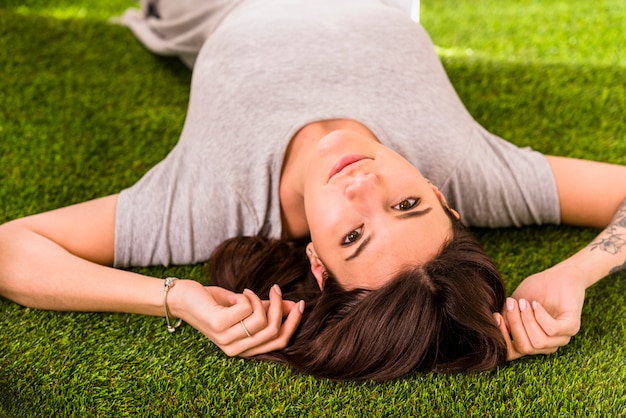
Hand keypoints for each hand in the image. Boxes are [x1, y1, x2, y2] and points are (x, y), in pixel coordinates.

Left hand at [169, 280, 303, 356]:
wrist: (183, 298)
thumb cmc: (214, 303)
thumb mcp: (246, 307)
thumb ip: (268, 309)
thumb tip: (293, 306)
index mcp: (244, 348)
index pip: (280, 342)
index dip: (293, 323)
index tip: (300, 304)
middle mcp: (236, 349)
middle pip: (274, 333)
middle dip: (280, 307)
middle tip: (276, 289)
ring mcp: (226, 340)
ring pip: (262, 321)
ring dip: (260, 300)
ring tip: (247, 292)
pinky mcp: (219, 326)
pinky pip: (248, 309)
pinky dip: (246, 297)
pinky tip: (236, 296)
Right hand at [497, 264, 585, 359]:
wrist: (560, 274)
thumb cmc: (535, 289)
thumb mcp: (515, 305)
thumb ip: (506, 318)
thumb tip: (495, 328)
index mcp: (531, 341)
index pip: (512, 353)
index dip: (502, 338)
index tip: (496, 316)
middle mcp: (546, 344)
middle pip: (524, 347)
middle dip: (514, 324)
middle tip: (511, 304)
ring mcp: (561, 338)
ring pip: (538, 341)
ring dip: (526, 319)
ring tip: (523, 302)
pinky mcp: (571, 327)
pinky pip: (552, 330)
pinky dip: (540, 316)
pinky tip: (536, 304)